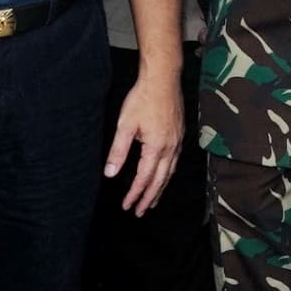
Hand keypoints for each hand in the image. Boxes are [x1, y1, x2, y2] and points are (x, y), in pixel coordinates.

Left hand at [107, 60, 185, 214]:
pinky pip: (175, 162)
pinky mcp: (179, 134)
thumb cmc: (143, 98)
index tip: (127, 206)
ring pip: (170, 172)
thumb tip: (110, 173)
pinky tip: (164, 175)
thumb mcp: (125, 125)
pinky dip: (168, 174)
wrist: (163, 78)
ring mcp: (177, 141)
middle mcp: (170, 148)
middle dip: (150, 198)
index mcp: (156, 147)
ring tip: (153, 201)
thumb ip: (118, 151)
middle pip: (160, 180)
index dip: (135, 194)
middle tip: (141, 212)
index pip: (144, 178)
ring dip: (160, 189)